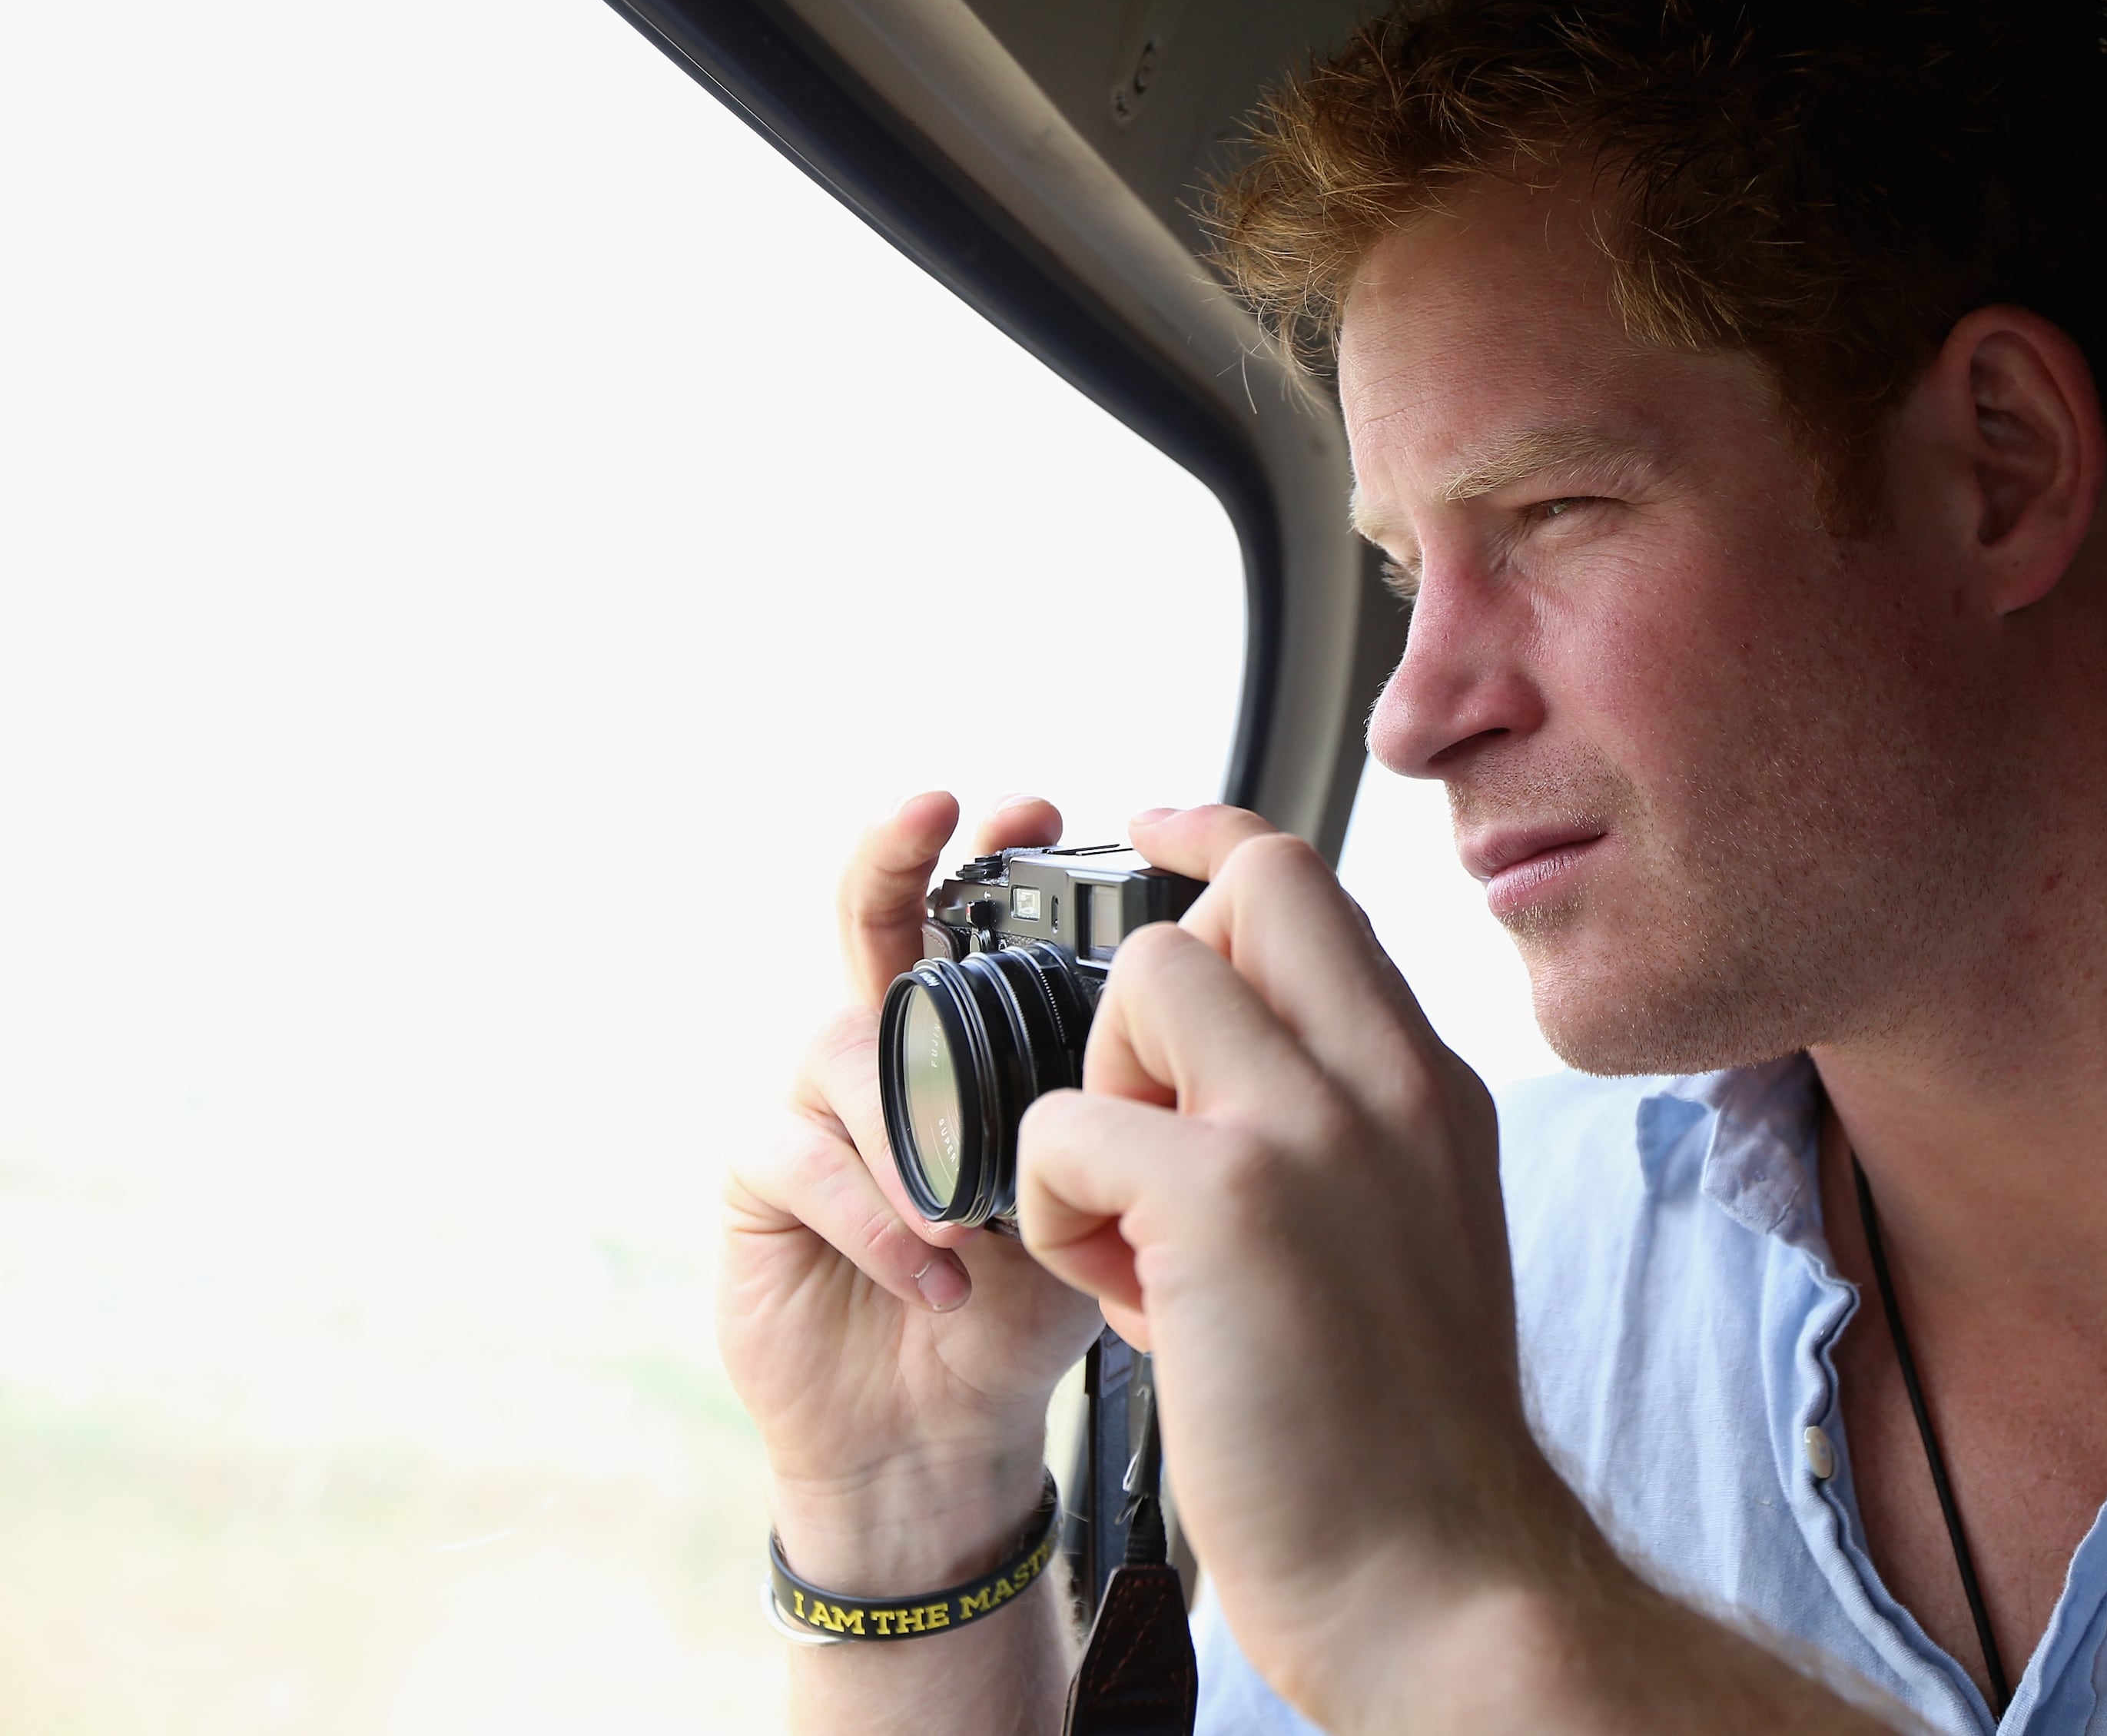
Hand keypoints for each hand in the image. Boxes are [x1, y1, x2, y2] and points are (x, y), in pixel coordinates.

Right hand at [720, 791, 1099, 1592]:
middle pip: (867, 916)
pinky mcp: (760, 1184)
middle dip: (898, 853)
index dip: (988, 848)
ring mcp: (813, 1108)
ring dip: (916, 1120)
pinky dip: (877, 1214)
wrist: (945, 1436)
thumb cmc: (1034, 1306)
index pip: (968, 910)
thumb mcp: (1101, 1190)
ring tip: (974, 1210)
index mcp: (969, 1037)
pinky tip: (938, 1275)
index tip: (1035, 808)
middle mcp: (885, 1049)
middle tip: (935, 810)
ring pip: (846, 1045)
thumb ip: (1121, 1107)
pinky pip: (802, 1156)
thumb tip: (1208, 1016)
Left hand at [1015, 805, 1588, 1724]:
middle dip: (1153, 980)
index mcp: (1428, 1086)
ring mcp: (1312, 1127)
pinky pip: (1068, 1122)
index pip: (1317, 884)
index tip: (1152, 836)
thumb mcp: (1414, 1234)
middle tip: (1140, 1118)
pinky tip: (1124, 1300)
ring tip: (1131, 1235)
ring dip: (1096, 1099)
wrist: (1439, 1578)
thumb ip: (1345, 1131)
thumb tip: (1224, 1070)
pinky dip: (1057, 1205)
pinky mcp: (1225, 1199)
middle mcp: (1387, 1080)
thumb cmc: (1402, 1437)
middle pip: (1246, 882)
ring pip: (1146, 980)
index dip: (1217, 844)